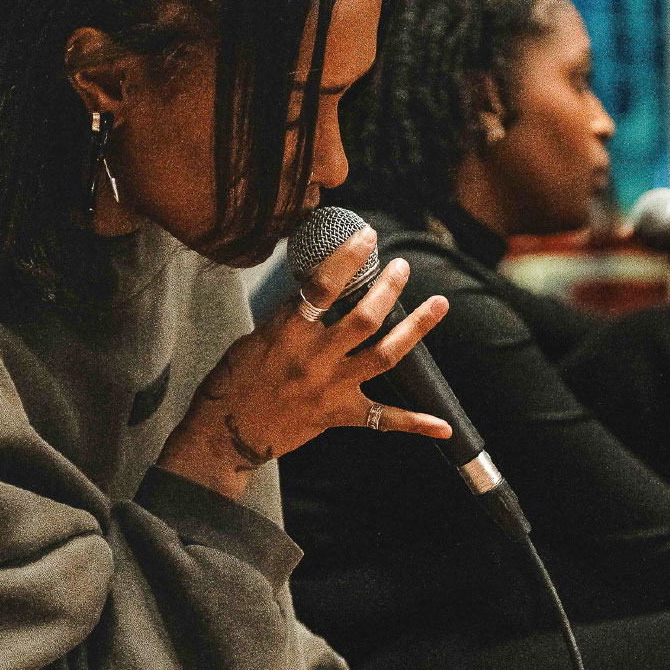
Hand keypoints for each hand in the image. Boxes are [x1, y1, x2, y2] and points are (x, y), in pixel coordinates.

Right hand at [157, 228, 450, 498]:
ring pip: (385, 355)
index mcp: (286, 334)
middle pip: (365, 318)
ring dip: (416, 328)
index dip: (348, 257)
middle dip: (390, 288)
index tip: (367, 235)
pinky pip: (384, 421)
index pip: (323, 287)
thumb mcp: (256, 336)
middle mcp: (313, 360)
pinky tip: (444, 426)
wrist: (225, 434)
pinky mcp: (339, 416)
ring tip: (438, 303)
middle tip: (403, 266)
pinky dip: (415, 423)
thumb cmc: (235, 379)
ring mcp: (330, 389)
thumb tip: (324, 284)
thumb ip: (292, 315)